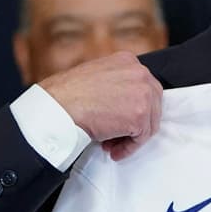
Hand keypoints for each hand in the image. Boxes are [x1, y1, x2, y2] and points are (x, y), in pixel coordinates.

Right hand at [39, 52, 162, 160]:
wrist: (58, 108)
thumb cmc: (68, 96)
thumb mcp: (97, 77)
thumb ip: (116, 84)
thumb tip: (124, 104)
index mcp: (128, 61)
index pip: (144, 87)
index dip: (134, 108)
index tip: (121, 120)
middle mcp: (140, 73)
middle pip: (153, 104)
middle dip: (137, 123)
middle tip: (118, 136)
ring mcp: (142, 93)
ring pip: (148, 122)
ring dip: (131, 137)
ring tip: (111, 145)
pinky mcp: (140, 115)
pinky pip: (141, 138)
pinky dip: (128, 148)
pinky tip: (112, 150)